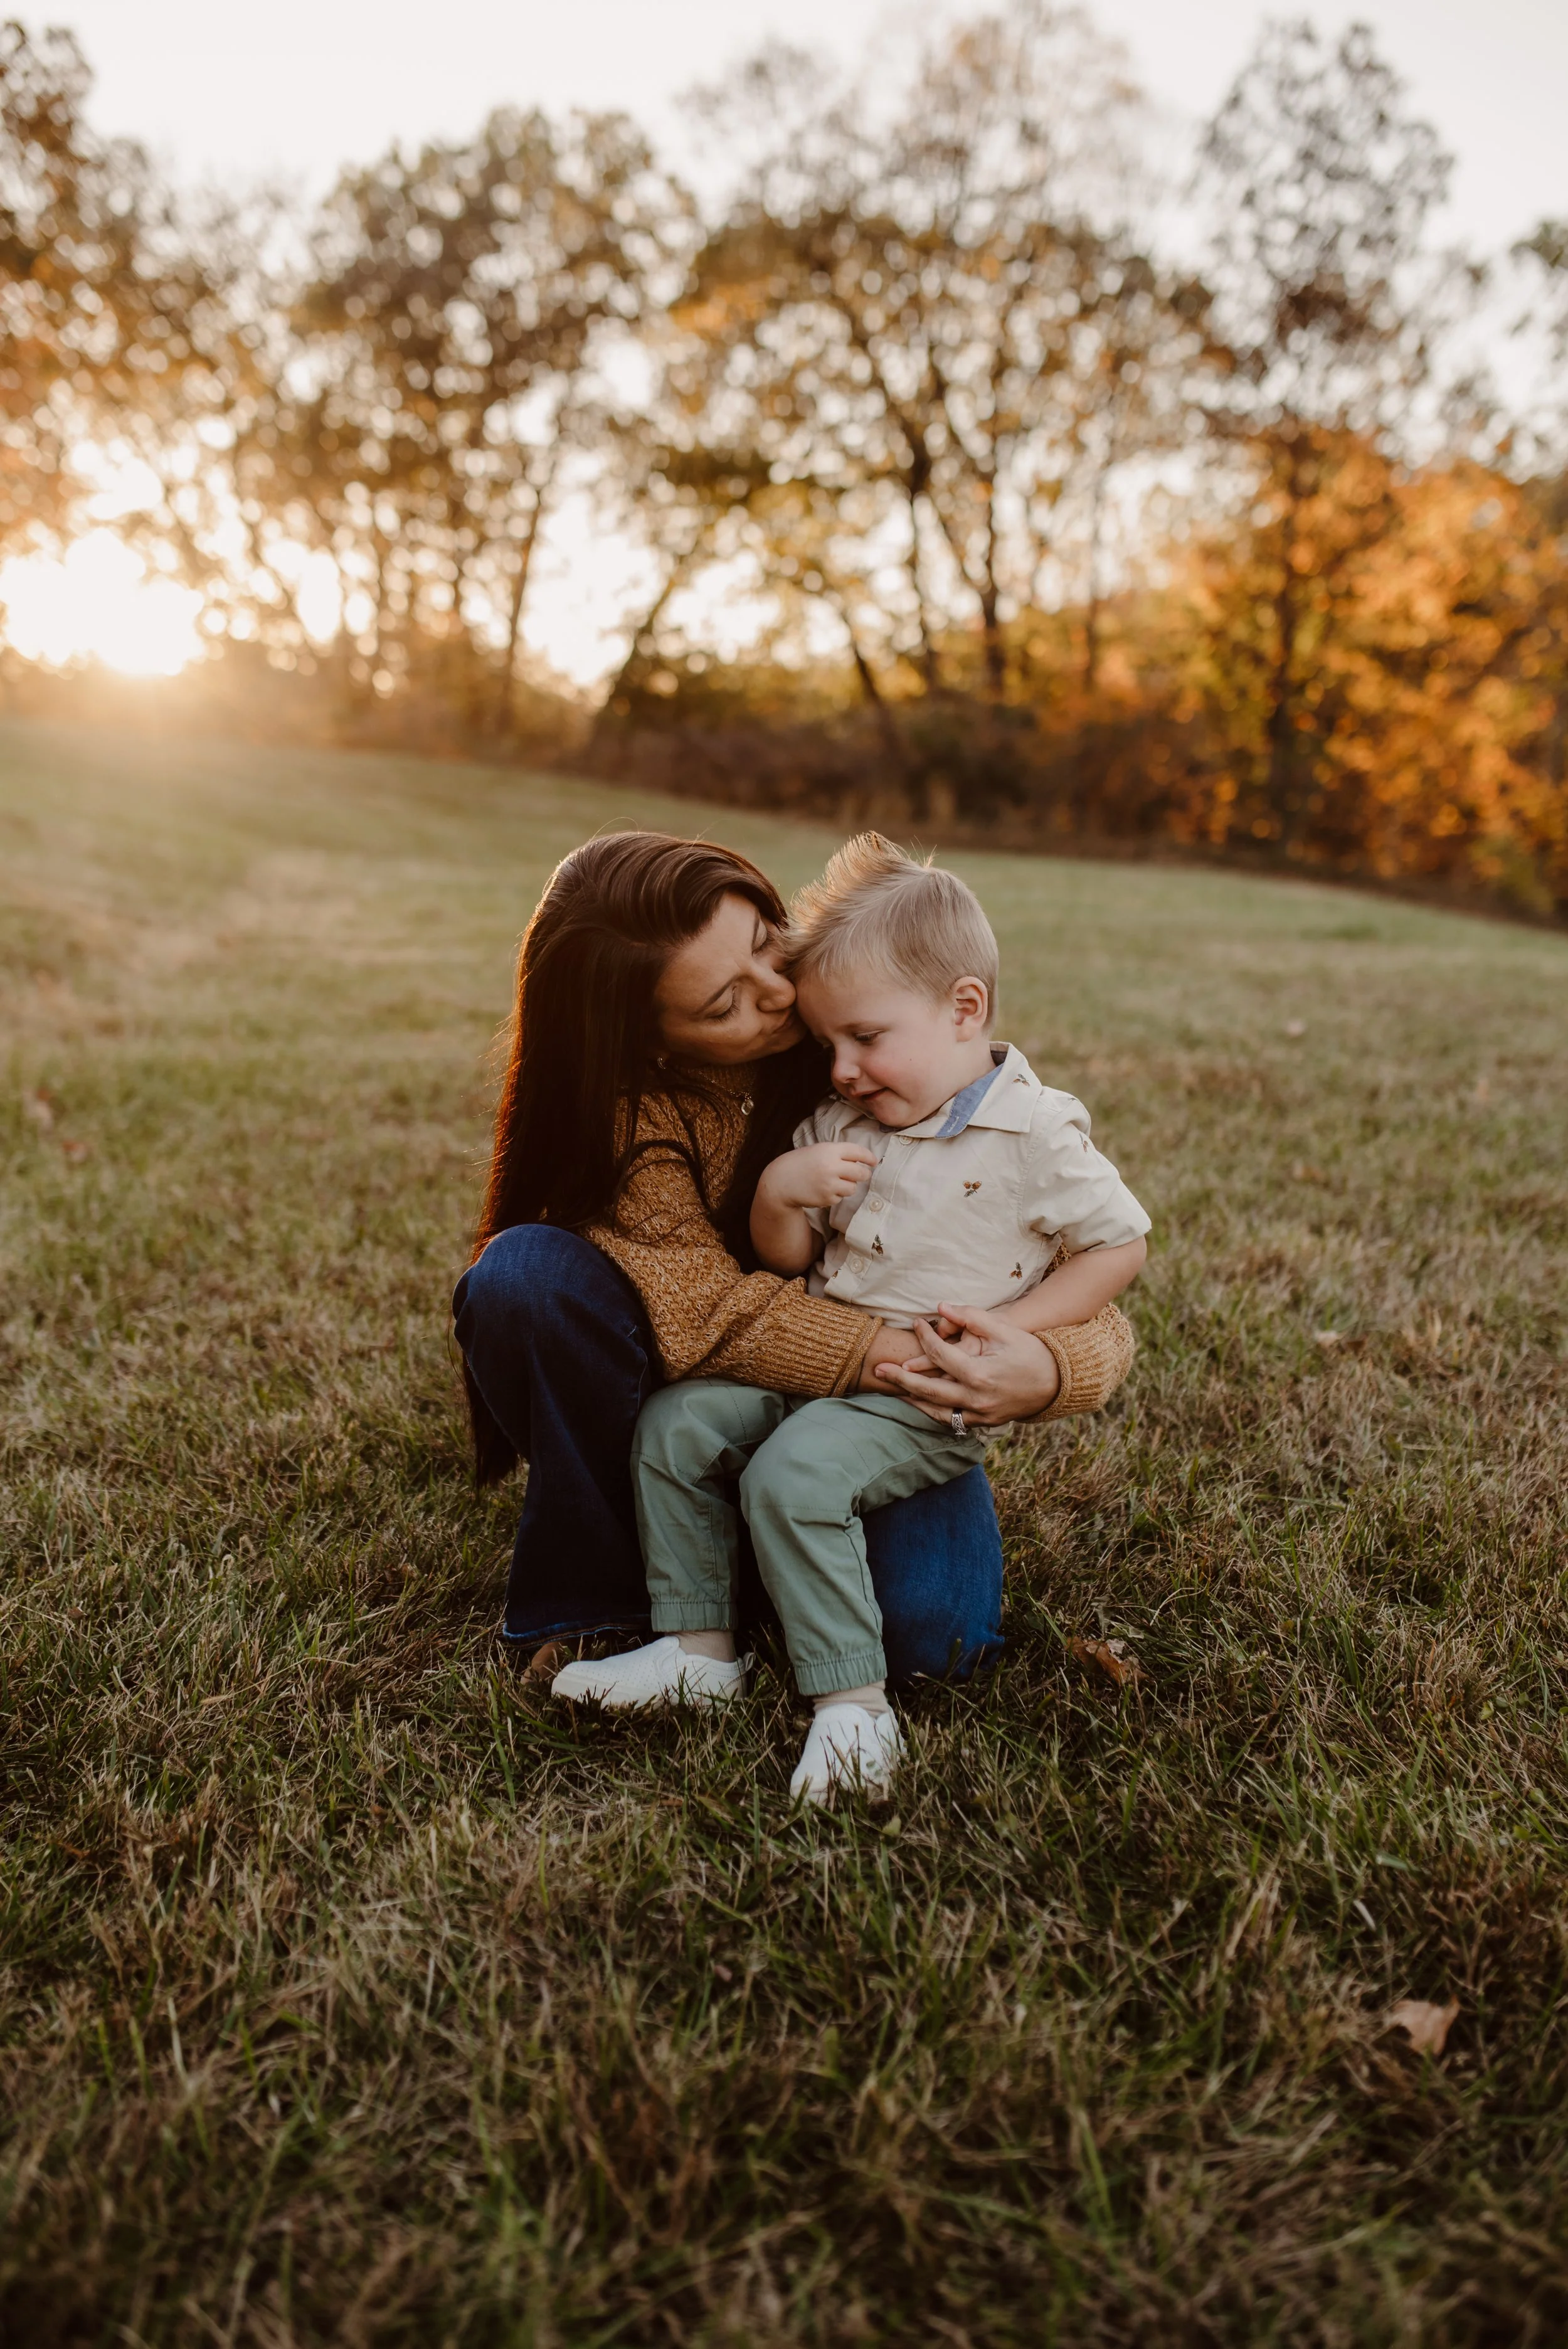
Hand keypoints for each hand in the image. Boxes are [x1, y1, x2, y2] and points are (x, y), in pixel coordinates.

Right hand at [761, 1142, 878, 1213]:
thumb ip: (839, 1154)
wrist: (781, 1181)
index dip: (869, 1157)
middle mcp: (831, 1166)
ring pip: (853, 1187)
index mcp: (830, 1150)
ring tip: (834, 1182)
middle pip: (861, 1172)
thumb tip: (863, 1161)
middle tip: (862, 1174)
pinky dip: (836, 1195)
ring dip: (848, 1186)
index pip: (857, 1152)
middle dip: (864, 1174)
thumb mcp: (818, 1150)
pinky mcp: (827, 1198)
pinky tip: (823, 1189)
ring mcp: (829, 1184)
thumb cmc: (801, 1163)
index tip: (874, 1161)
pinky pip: (841, 1197)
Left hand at [872, 1301, 1061, 1427]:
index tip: (915, 1323)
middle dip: (900, 1379)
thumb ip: (972, 1317)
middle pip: (928, 1389)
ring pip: (935, 1411)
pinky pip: (950, 1422)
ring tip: (890, 1389)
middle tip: (878, 1369)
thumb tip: (941, 1307)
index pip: (941, 1355)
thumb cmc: (1030, 1352)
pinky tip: (917, 1404)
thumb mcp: (1005, 1330)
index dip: (925, 1337)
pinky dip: (931, 1413)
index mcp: (980, 1373)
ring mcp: (979, 1415)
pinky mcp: (983, 1424)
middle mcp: (976, 1398)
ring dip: (911, 1400)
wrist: (1056, 1384)